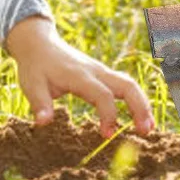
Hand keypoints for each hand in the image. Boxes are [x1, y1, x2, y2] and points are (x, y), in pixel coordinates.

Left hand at [5, 14, 153, 138]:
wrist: (39, 43)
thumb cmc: (35, 67)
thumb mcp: (31, 85)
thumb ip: (39, 104)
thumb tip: (43, 123)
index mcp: (80, 76)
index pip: (102, 95)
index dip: (108, 115)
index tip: (106, 135)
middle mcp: (96, 72)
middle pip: (127, 85)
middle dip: (139, 108)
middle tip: (145, 132)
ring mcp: (101, 71)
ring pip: (130, 84)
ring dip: (142, 104)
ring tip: (148, 128)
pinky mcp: (102, 74)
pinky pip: (125, 85)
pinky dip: (136, 100)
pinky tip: (139, 116)